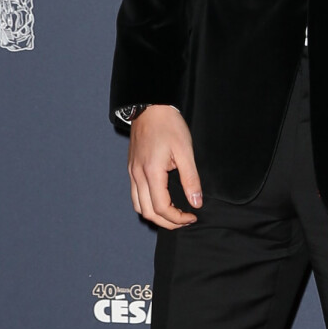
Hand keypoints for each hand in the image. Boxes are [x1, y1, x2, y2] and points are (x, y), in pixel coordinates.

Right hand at [127, 105, 202, 229]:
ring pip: (139, 206)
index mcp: (151, 172)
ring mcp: (132, 172)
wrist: (150, 106)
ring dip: (155, 215)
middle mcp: (137, 175)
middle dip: (167, 222)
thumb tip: (196, 203)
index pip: (161, 208)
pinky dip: (148, 204)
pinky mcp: (132, 168)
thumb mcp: (185, 151)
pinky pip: (135, 195)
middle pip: (148, 212)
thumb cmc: (169, 125)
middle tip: (185, 220)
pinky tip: (162, 201)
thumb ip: (191, 179)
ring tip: (174, 214)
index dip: (177, 218)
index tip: (192, 217)